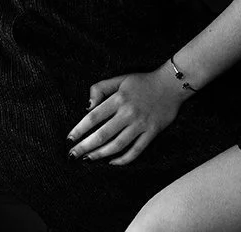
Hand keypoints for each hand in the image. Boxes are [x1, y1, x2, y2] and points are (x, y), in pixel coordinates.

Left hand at [66, 65, 187, 165]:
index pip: (94, 117)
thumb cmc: (143, 82)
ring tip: (88, 159)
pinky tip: (112, 162)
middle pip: (102, 134)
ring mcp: (140, 124)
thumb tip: (87, 106)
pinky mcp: (152, 132)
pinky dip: (123, 159)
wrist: (171, 84)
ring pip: (117, 145)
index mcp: (119, 98)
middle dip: (85, 146)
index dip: (80, 129)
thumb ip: (102, 88)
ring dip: (100, 154)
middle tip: (72, 155)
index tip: (69, 139)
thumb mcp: (121, 79)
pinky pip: (136, 150)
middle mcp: (128, 112)